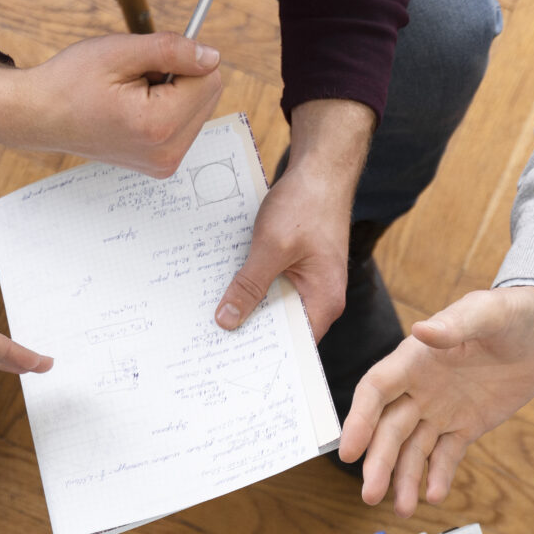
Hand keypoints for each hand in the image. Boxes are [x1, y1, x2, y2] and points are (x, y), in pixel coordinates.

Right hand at [0, 35, 222, 175]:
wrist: (41, 116)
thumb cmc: (71, 82)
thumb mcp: (120, 51)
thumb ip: (173, 50)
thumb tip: (213, 56)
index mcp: (157, 125)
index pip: (209, 78)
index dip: (182, 59)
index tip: (148, 62)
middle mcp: (166, 153)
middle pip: (208, 95)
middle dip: (179, 77)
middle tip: (135, 79)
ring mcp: (164, 164)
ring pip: (198, 109)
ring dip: (172, 93)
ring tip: (131, 96)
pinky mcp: (161, 165)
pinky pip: (184, 125)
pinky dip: (166, 109)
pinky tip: (134, 110)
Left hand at [215, 100, 374, 335]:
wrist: (321, 169)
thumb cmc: (306, 204)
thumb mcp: (271, 247)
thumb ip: (250, 286)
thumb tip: (227, 320)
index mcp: (323, 301)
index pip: (292, 345)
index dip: (261, 355)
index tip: (229, 365)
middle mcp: (320, 297)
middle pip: (280, 329)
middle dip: (249, 334)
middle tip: (210, 346)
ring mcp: (309, 282)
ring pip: (273, 307)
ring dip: (247, 309)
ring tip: (211, 323)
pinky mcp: (298, 268)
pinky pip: (271, 286)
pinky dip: (250, 288)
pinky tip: (224, 290)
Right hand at [342, 286, 533, 512]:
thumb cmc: (510, 313)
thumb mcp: (487, 313)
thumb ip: (455, 325)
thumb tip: (422, 330)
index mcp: (414, 359)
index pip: (376, 391)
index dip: (359, 420)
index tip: (348, 450)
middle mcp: (419, 389)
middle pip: (389, 430)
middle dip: (379, 463)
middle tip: (370, 495)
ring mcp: (440, 411)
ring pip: (414, 450)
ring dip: (405, 478)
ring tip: (403, 508)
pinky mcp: (465, 427)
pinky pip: (447, 456)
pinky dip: (439, 475)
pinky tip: (435, 495)